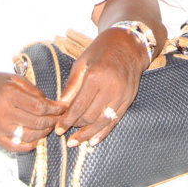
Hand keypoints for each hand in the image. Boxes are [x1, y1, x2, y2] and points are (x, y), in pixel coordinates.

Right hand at [0, 71, 65, 152]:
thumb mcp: (12, 79)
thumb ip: (33, 90)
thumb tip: (51, 103)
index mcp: (9, 94)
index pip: (40, 107)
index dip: (55, 109)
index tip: (63, 108)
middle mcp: (3, 112)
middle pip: (37, 123)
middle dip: (52, 121)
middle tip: (58, 118)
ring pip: (29, 136)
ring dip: (44, 133)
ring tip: (48, 127)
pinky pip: (16, 147)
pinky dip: (30, 145)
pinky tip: (36, 139)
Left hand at [54, 28, 148, 146]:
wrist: (129, 44)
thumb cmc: (101, 50)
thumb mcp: (82, 63)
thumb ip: (72, 86)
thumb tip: (60, 107)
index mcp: (97, 76)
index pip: (79, 105)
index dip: (67, 120)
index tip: (58, 129)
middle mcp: (111, 87)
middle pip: (91, 115)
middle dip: (76, 126)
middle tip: (65, 133)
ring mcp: (122, 94)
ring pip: (103, 121)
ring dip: (88, 134)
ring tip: (76, 142)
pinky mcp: (129, 99)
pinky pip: (116, 120)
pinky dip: (104, 132)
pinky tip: (93, 140)